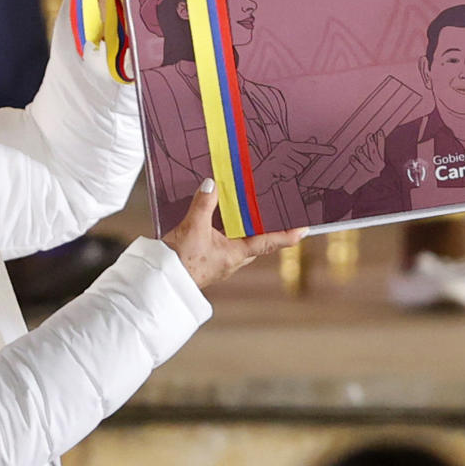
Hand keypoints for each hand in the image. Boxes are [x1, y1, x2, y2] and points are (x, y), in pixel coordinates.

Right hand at [163, 179, 306, 289]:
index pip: (268, 242)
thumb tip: (212, 184)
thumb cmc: (180, 262)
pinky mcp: (206, 258)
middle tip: (276, 209)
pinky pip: (222, 240)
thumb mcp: (193, 228)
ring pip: (239, 240)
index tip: (305, 228)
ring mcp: (219, 260)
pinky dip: (224, 227)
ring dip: (243, 225)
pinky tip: (216, 215)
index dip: (287, 235)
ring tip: (247, 205)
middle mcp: (232, 259)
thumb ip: (204, 204)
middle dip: (265, 225)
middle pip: (256, 240)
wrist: (160, 281)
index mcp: (236, 254)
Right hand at [254, 139, 334, 181]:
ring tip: (280, 173)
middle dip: (297, 169)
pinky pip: (291, 174)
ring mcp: (279, 156)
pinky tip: (277, 176)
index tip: (334, 150)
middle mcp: (284, 147)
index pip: (308, 148)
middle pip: (305, 162)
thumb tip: (313, 140)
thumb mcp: (286, 158)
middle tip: (285, 170)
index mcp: (288, 145)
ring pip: (299, 169)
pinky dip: (285, 178)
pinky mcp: (276, 165)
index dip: (322, 149)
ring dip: (291, 174)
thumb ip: (300, 150)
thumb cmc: (272, 169)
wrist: (255, 178)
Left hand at [349, 127, 386, 177]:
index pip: (381, 148)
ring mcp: (370, 172)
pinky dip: (355, 162)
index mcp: (381, 160)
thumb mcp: (370, 159)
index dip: (381, 140)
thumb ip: (371, 150)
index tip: (379, 131)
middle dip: (372, 145)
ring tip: (358, 149)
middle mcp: (377, 166)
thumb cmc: (366, 171)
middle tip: (369, 136)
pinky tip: (352, 157)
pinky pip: (359, 168)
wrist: (366, 189)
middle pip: (375, 154)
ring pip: (367, 162)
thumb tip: (370, 136)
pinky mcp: (363, 176)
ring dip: (362, 155)